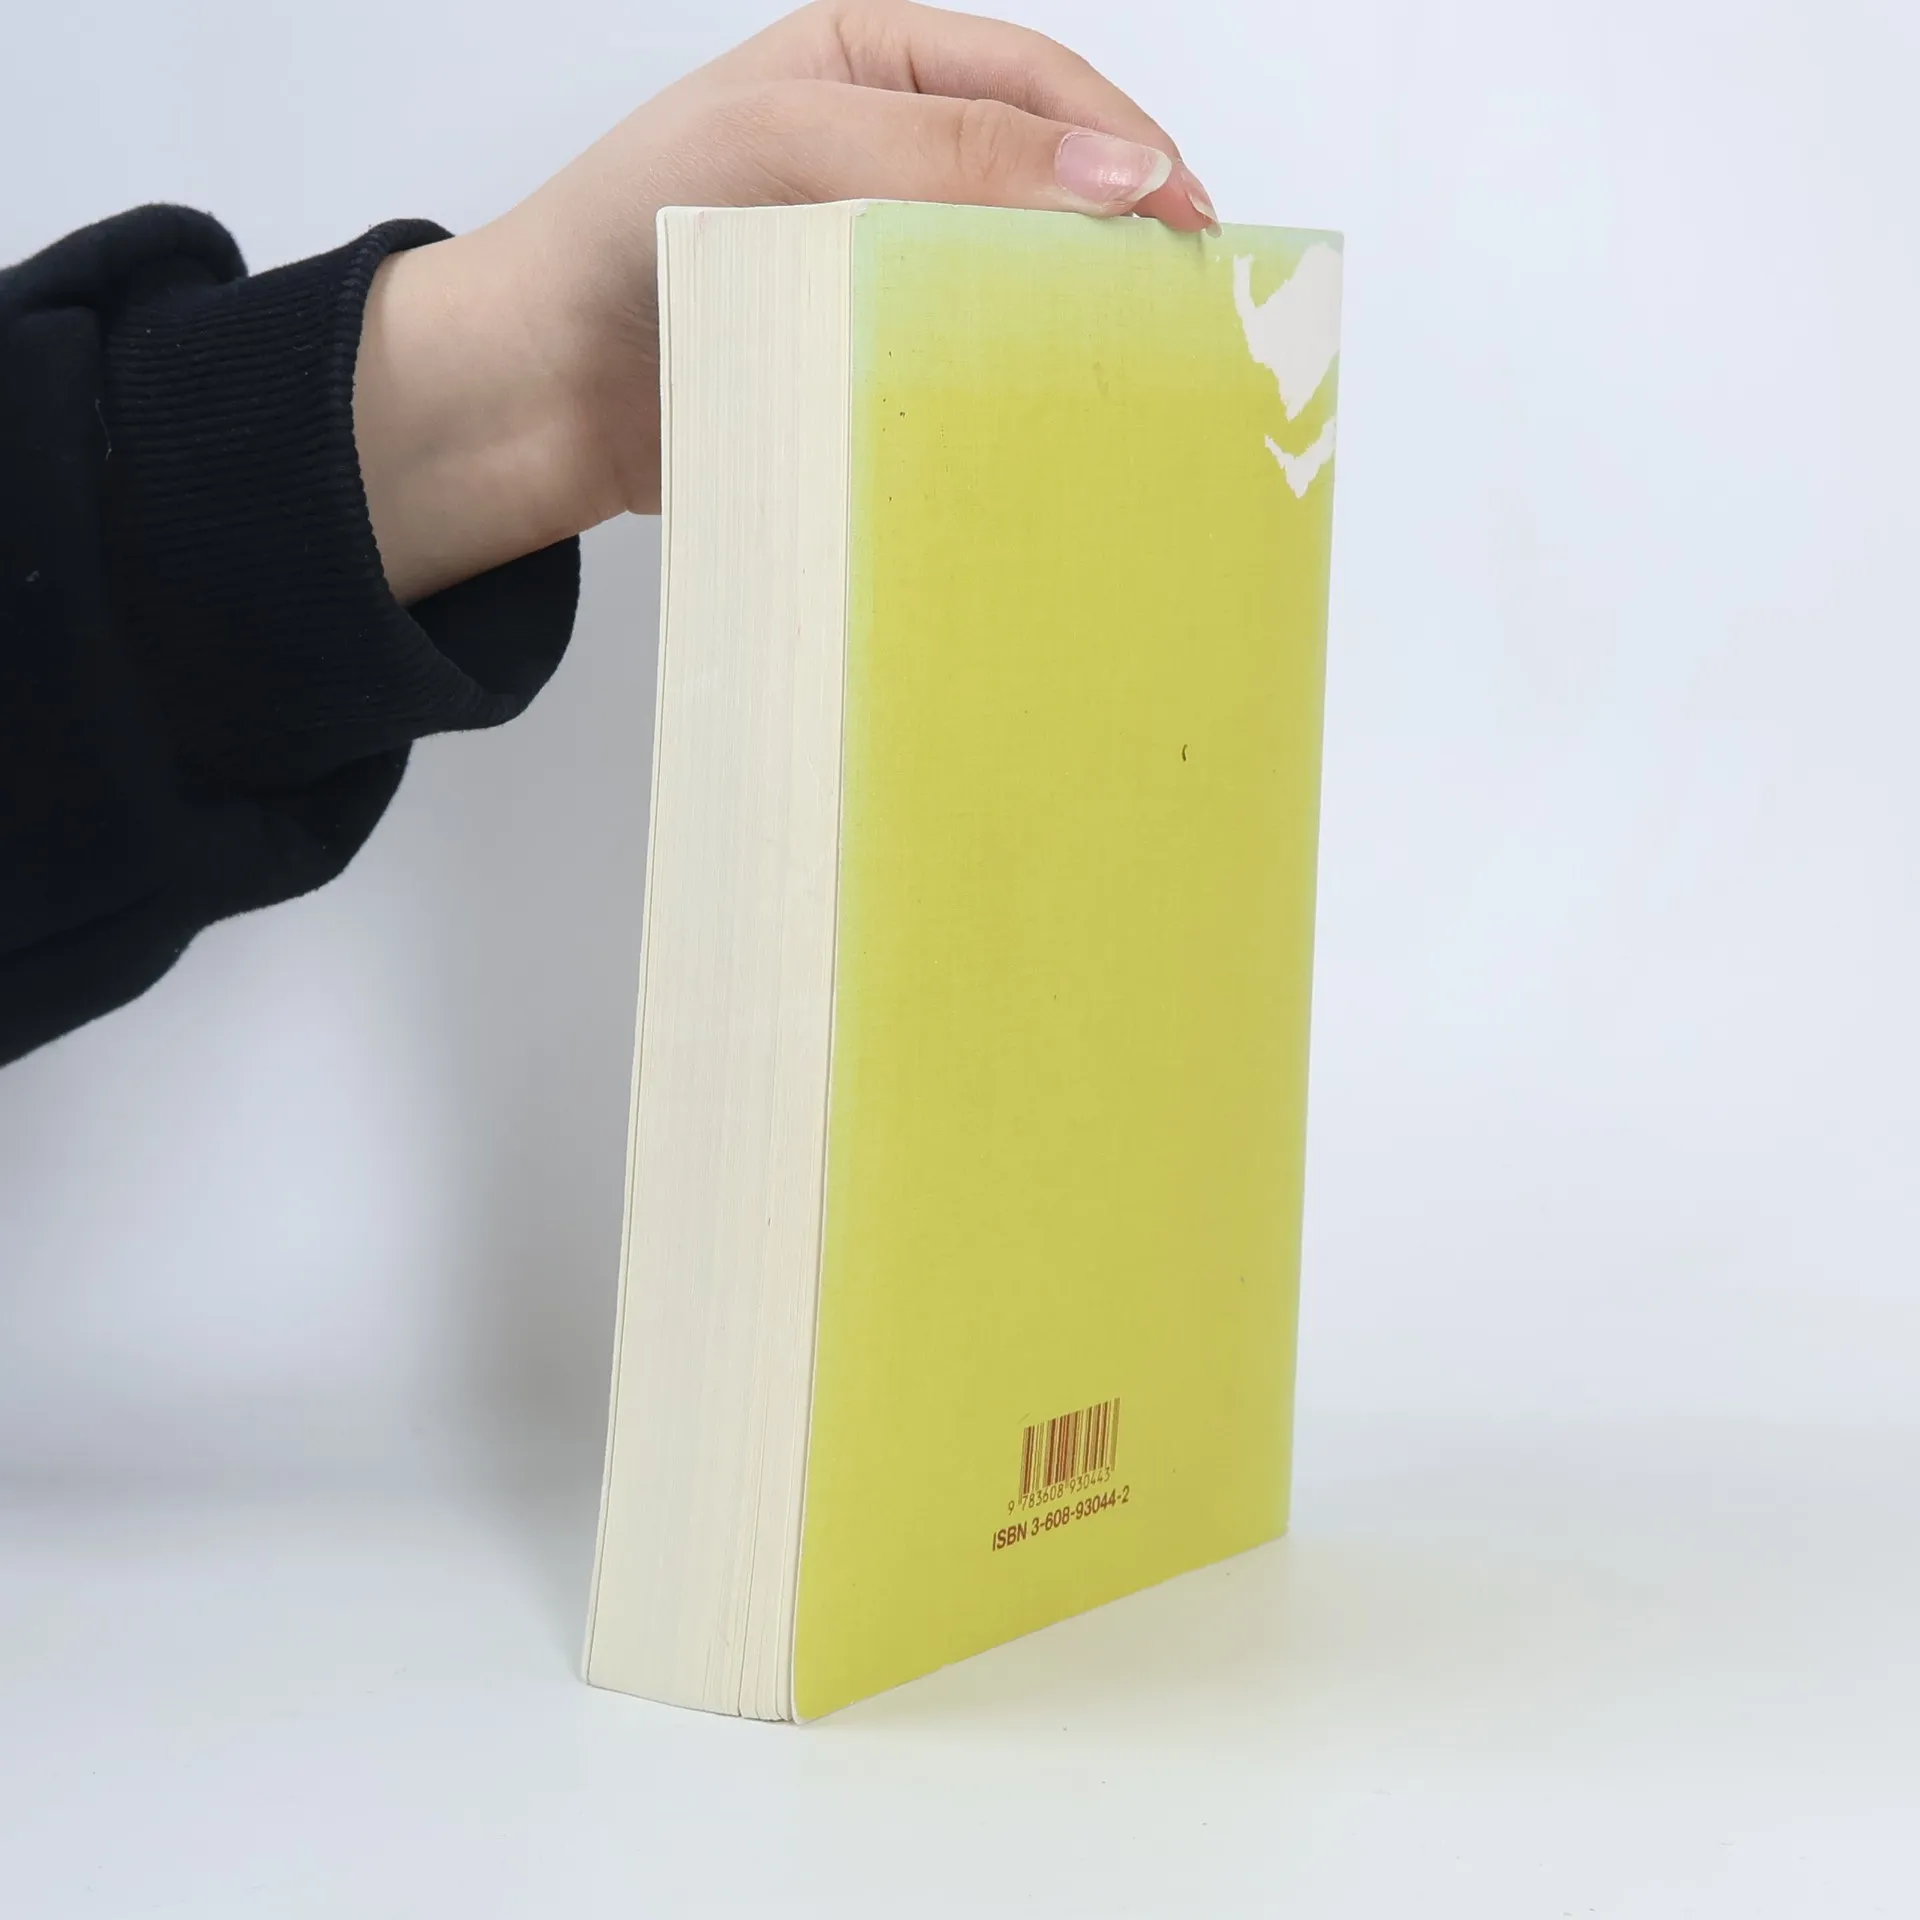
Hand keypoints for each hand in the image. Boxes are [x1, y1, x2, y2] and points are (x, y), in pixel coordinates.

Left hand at [352, 1, 1212, 602]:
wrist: (534, 394)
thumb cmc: (622, 240)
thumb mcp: (781, 147)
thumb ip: (946, 150)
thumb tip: (1114, 169)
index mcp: (864, 70)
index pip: (1030, 81)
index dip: (1120, 139)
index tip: (1186, 215)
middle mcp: (880, 161)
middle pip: (1042, 175)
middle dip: (1120, 224)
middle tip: (1190, 294)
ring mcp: (874, 262)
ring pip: (1010, 272)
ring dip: (1075, 309)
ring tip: (1140, 355)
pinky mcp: (861, 355)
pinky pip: (958, 355)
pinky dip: (1011, 377)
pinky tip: (1048, 405)